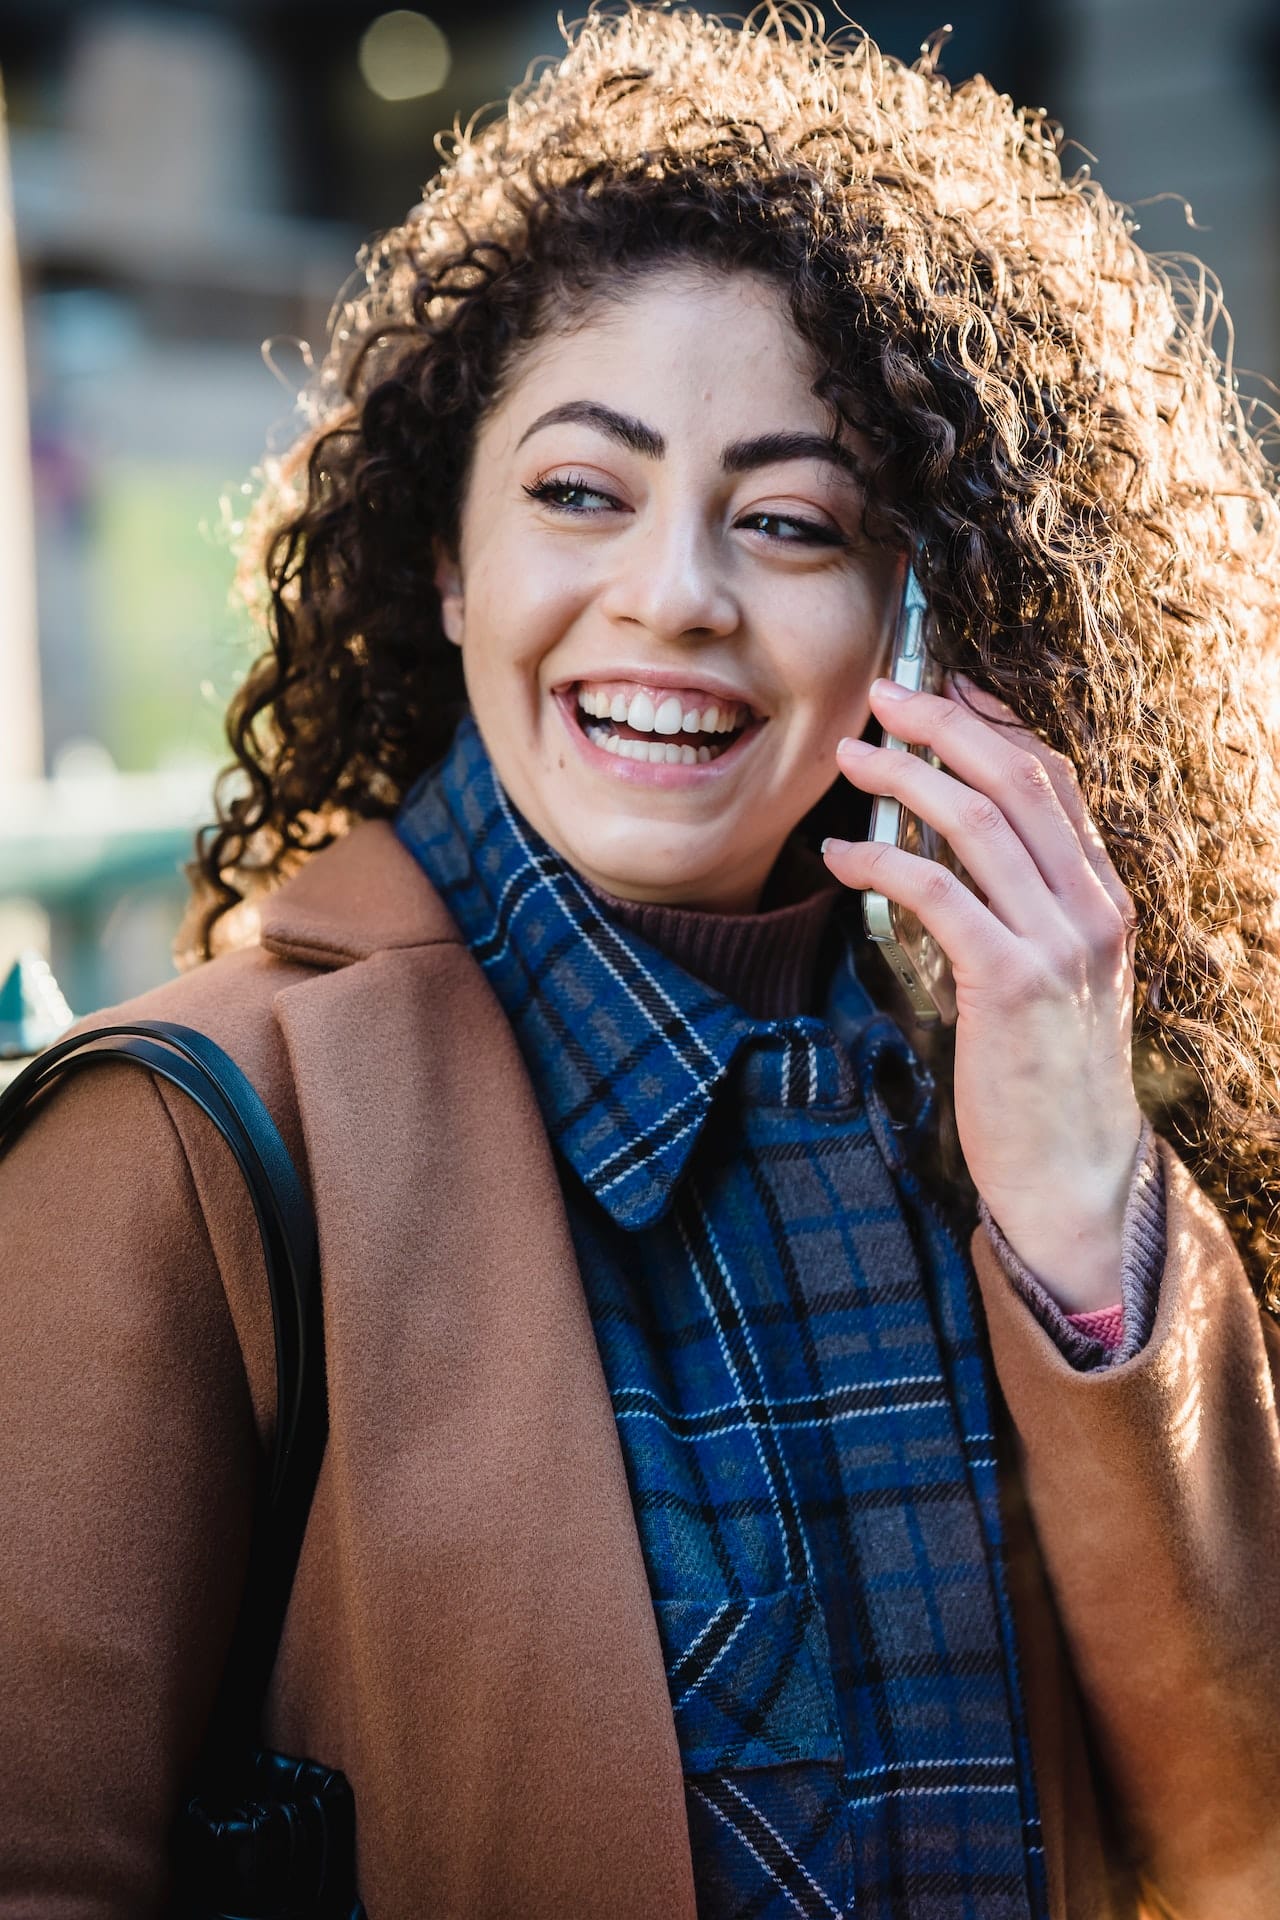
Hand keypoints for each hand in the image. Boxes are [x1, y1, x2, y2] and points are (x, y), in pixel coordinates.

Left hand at [822, 673, 1144, 1312]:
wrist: (1073, 1174)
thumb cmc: (1044, 1079)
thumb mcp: (1050, 980)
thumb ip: (1020, 913)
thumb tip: (952, 852)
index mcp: (1102, 900)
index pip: (1054, 782)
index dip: (994, 723)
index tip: (941, 687)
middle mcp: (1091, 908)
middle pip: (1020, 778)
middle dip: (945, 723)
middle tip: (881, 695)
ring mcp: (1058, 943)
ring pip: (980, 821)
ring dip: (906, 776)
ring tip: (849, 756)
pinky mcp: (1012, 982)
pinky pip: (940, 892)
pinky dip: (882, 860)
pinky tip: (840, 856)